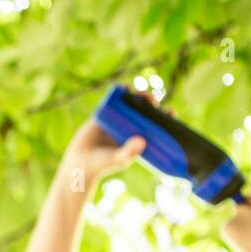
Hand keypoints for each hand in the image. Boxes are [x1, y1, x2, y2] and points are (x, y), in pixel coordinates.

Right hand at [56, 89, 173, 188]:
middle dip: (151, 104)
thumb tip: (142, 141)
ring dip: (138, 97)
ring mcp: (117, 122)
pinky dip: (120, 93)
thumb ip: (128, 152)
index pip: (155, 127)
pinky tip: (125, 86)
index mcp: (138, 140)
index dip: (165, 118)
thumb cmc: (101, 165)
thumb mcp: (117, 159)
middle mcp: (129, 129)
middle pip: (144, 113)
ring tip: (142, 94)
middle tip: (154, 101)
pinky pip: (114, 102)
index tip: (171, 112)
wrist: (79, 163)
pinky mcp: (104, 116)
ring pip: (130, 105)